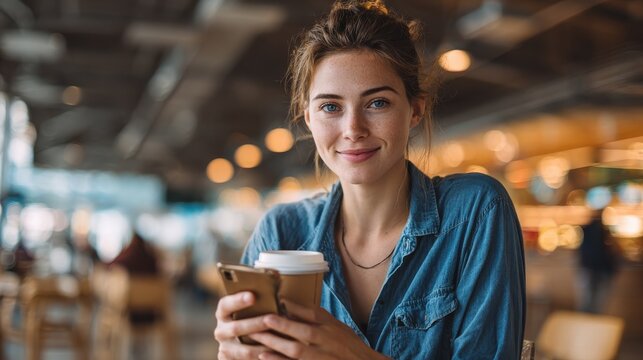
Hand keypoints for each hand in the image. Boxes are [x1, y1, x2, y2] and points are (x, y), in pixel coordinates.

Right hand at [213, 291, 273, 359]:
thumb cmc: (253, 318)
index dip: (238, 300)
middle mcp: (221, 330)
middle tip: (270, 320)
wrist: (242, 344)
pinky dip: (263, 358)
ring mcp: (225, 348)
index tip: (253, 296)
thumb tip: (278, 297)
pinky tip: (276, 354)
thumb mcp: (250, 311)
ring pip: (245, 350)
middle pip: (236, 328)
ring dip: (263, 346)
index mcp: (223, 312)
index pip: (226, 304)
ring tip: (279, 342)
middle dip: (256, 324)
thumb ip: (258, 304)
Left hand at [248, 300, 387, 359]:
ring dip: (275, 344)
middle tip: (260, 319)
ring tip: (255, 336)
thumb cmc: (347, 345)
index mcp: (331, 329)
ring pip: (296, 351)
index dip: (294, 309)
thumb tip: (290, 303)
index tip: (274, 302)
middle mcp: (327, 343)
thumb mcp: (336, 326)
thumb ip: (315, 316)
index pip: (312, 315)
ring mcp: (321, 358)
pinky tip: (264, 357)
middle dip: (280, 327)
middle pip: (302, 333)